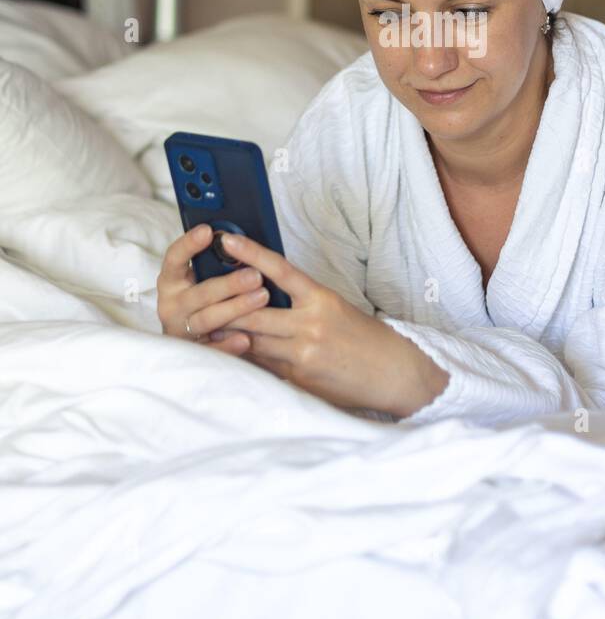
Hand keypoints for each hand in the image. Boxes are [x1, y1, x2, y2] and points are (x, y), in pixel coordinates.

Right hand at [156, 223, 264, 357]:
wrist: (196, 342)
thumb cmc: (208, 299)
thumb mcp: (204, 278)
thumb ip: (216, 263)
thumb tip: (241, 240)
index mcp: (171, 281)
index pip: (174, 258)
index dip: (189, 244)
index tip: (208, 230)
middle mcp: (172, 305)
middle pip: (200, 293)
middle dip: (229, 283)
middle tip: (256, 275)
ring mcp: (181, 330)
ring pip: (208, 319)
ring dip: (235, 308)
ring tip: (262, 298)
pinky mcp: (193, 353)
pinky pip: (212, 350)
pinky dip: (228, 345)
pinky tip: (246, 339)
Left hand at [197, 232, 449, 416]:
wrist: (393, 373)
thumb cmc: (365, 338)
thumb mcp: (336, 309)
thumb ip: (301, 303)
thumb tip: (262, 296)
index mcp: (322, 299)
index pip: (280, 270)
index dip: (251, 253)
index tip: (226, 239)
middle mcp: (310, 324)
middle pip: (253, 311)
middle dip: (223, 305)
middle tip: (197, 294)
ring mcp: (303, 354)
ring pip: (252, 340)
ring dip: (227, 335)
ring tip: (201, 326)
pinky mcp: (299, 379)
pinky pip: (263, 366)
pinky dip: (246, 359)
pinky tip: (229, 355)